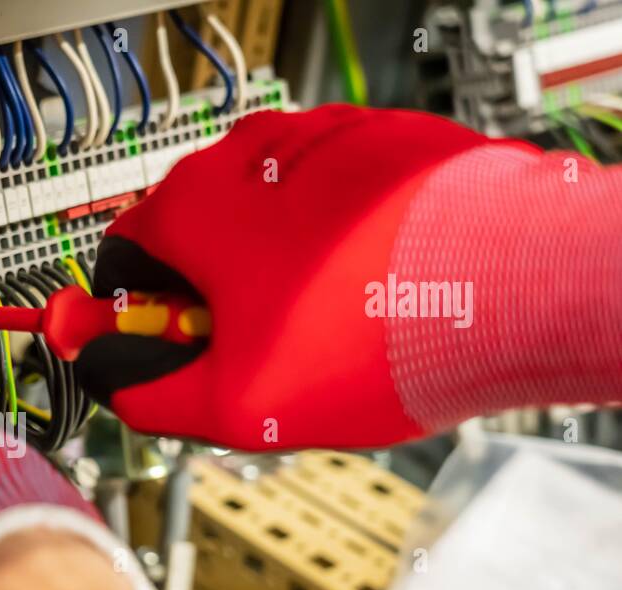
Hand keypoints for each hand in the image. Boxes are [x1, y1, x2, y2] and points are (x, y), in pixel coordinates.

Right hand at [74, 104, 621, 449]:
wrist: (510, 283)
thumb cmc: (372, 334)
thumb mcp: (234, 406)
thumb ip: (149, 399)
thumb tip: (117, 389)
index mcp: (191, 209)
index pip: (119, 260)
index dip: (134, 319)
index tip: (159, 351)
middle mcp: (244, 158)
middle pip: (193, 238)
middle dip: (209, 300)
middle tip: (249, 356)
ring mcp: (316, 143)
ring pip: (263, 221)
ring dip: (271, 274)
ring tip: (324, 330)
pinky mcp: (378, 145)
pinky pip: (327, 203)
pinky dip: (331, 247)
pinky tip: (366, 294)